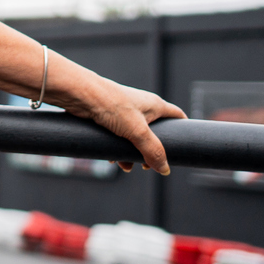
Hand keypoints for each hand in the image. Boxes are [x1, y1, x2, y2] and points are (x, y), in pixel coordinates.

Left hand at [64, 79, 184, 175]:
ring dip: (131, 153)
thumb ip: (153, 151)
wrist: (80, 94)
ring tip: (126, 166)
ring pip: (133, 136)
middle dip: (151, 150)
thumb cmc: (112, 105)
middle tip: (147, 165)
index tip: (184, 146)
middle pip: (153, 132)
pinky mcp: (107, 117)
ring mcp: (124, 112)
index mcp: (155, 105)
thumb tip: (165, 169)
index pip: (176, 116)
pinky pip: (117, 136)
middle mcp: (141, 107)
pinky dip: (117, 148)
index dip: (183, 130)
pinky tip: (111, 160)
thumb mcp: (137, 132)